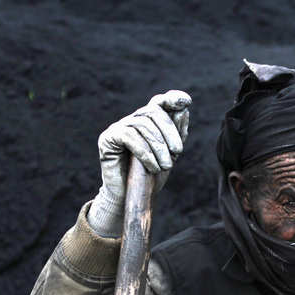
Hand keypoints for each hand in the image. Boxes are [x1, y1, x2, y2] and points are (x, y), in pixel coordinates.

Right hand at [89, 90, 190, 236]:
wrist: (130, 196)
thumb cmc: (151, 176)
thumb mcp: (170, 155)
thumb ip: (177, 134)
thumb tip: (183, 111)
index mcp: (148, 122)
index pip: (159, 103)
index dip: (172, 98)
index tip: (186, 101)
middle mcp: (132, 121)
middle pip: (153, 112)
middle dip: (169, 131)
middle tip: (178, 151)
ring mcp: (118, 128)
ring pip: (143, 125)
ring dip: (159, 147)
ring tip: (166, 165)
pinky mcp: (107, 138)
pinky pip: (129, 136)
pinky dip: (145, 152)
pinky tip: (153, 167)